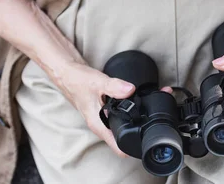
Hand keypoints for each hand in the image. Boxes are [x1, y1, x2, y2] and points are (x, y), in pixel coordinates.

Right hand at [53, 62, 172, 156]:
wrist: (66, 73)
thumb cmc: (76, 81)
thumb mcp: (96, 83)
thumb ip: (114, 87)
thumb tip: (130, 90)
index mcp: (99, 124)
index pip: (118, 147)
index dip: (133, 150)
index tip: (148, 145)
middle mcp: (102, 124)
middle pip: (124, 137)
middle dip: (141, 132)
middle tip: (157, 124)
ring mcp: (104, 117)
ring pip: (124, 124)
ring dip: (138, 119)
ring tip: (154, 110)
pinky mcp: (107, 108)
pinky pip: (122, 113)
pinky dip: (133, 108)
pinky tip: (142, 101)